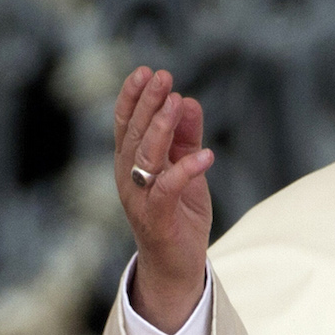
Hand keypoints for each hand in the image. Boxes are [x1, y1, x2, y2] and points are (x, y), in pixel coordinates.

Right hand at [114, 66, 213, 332]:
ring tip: (178, 102)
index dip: (133, 97)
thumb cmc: (179, 214)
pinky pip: (169, 188)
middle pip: (134, 133)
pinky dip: (187, 170)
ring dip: (162, 127)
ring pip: (145, 156)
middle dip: (147, 103)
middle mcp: (129, 177)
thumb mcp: (186, 169)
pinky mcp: (157, 217)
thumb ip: (185, 138)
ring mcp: (139, 197)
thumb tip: (189, 101)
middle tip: (163, 76)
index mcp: (131, 163)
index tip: (146, 71)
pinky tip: (207, 154)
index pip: (126, 123)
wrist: (177, 264)